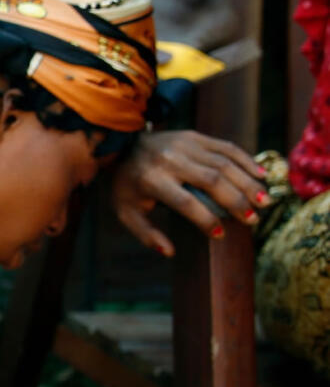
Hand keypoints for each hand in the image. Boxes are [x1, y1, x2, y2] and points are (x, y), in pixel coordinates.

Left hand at [110, 130, 267, 255]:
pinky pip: (226, 147)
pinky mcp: (195, 136)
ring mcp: (184, 144)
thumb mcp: (126, 211)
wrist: (123, 145)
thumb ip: (145, 233)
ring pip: (224, 163)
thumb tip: (169, 251)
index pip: (184, 202)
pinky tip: (261, 176)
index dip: (205, 219)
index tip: (219, 234)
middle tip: (253, 219)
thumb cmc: (128, 184)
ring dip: (247, 183)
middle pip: (212, 180)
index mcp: (151, 180)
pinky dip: (246, 161)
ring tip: (264, 202)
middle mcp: (170, 160)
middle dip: (236, 201)